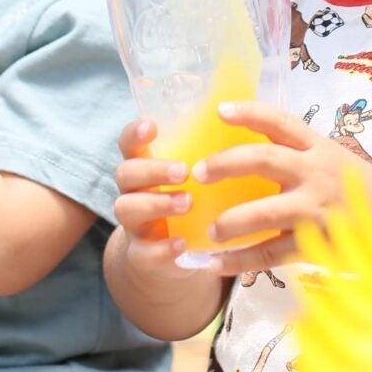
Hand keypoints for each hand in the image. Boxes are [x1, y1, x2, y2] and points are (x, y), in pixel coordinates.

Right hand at [111, 120, 214, 284]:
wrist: (172, 255)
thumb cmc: (191, 202)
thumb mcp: (195, 177)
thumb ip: (207, 153)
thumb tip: (245, 117)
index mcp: (144, 165)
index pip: (130, 142)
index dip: (135, 132)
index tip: (153, 126)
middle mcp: (133, 191)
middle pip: (126, 173)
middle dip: (153, 170)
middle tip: (184, 171)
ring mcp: (134, 224)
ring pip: (126, 208)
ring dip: (157, 204)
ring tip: (187, 203)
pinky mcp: (141, 255)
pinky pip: (142, 252)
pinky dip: (161, 248)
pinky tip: (182, 243)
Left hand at [186, 102, 371, 275]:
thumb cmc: (357, 188)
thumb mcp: (332, 158)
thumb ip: (298, 153)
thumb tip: (247, 150)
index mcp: (318, 147)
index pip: (280, 122)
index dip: (249, 113)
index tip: (220, 110)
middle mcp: (316, 172)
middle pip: (265, 160)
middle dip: (227, 163)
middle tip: (199, 172)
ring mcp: (316, 208)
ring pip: (266, 211)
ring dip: (232, 221)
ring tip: (209, 230)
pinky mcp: (315, 242)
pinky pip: (271, 253)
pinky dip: (241, 260)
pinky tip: (216, 264)